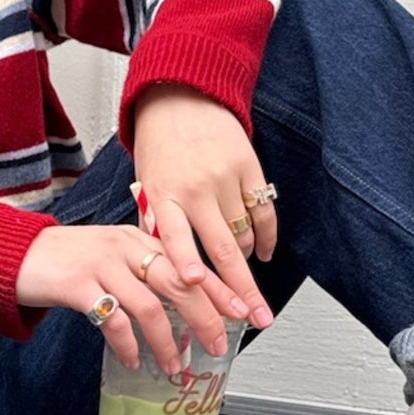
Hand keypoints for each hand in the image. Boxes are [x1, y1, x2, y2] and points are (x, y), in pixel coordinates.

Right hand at [14, 221, 240, 370]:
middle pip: (180, 282)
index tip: (244, 312)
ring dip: (166, 342)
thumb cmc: (63, 260)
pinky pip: (113, 320)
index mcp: (137, 238)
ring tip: (173, 366)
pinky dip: (127, 344)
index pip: (189, 263)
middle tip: (220, 345)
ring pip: (150, 306)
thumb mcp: (108, 255)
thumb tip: (178, 308)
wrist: (12, 253)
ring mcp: (101, 264)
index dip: (220, 289)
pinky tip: (131, 359)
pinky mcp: (78, 284)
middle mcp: (125, 247)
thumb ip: (140, 271)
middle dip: (206, 317)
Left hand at [129, 84, 277, 332]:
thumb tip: (164, 268)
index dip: (185, 263)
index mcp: (163, 194)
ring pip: (244, 235)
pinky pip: (264, 213)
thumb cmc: (161, 145)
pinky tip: (263, 253)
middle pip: (223, 249)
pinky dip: (266, 238)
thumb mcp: (147, 184)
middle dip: (241, 291)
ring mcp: (225, 178)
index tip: (196, 286)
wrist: (183, 95)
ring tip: (245, 285)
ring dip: (245, 262)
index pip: (174, 237)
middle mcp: (195, 188)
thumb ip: (158, 224)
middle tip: (256, 319)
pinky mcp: (249, 167)